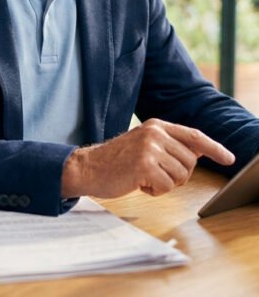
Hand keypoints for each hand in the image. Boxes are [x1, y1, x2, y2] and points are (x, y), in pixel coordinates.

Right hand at [62, 118, 234, 198]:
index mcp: (156, 125)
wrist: (88, 167)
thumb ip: (169, 145)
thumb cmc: (115, 160)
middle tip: (153, 173)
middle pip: (190, 162)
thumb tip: (199, 152)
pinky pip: (167, 186)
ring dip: (164, 183)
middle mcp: (155, 133)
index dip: (214, 148)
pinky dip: (154, 191)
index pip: (193, 136)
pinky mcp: (144, 165)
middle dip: (177, 174)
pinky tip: (138, 183)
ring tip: (143, 176)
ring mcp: (150, 148)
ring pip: (180, 176)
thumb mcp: (144, 144)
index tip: (229, 158)